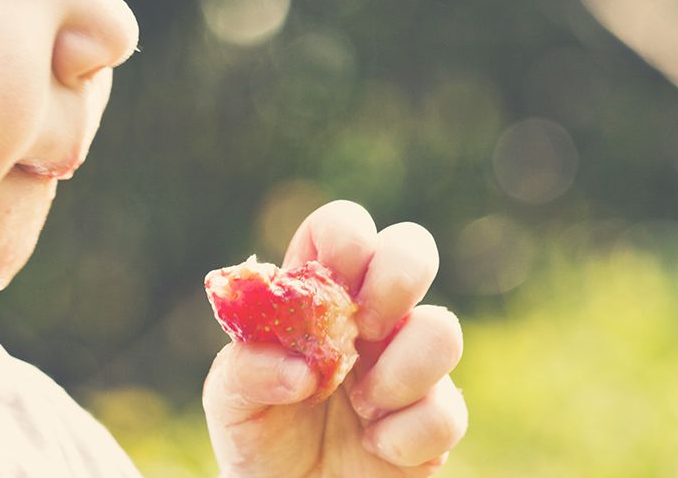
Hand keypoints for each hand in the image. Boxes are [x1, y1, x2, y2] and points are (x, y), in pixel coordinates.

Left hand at [203, 200, 467, 476]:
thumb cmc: (260, 439)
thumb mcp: (230, 402)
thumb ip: (246, 370)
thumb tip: (299, 368)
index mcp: (319, 295)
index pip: (343, 228)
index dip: (347, 235)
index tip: (334, 279)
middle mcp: (371, 319)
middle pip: (413, 248)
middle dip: (398, 276)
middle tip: (365, 327)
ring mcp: (409, 366)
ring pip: (443, 329)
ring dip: (400, 372)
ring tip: (362, 407)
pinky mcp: (435, 420)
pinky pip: (446, 411)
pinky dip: (404, 436)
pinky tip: (376, 449)